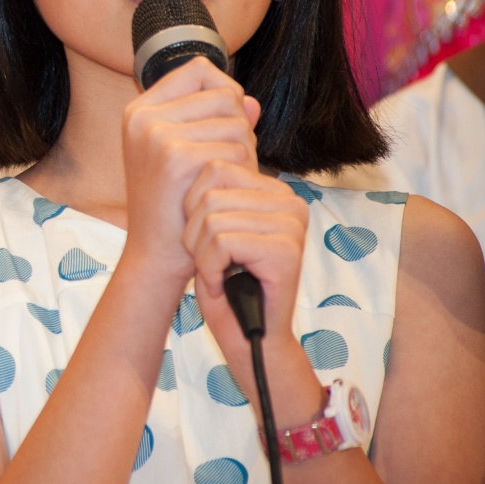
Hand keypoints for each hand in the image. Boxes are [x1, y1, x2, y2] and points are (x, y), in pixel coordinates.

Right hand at [118, 58, 260, 295]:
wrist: (155, 254)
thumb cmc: (173, 206)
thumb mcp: (184, 156)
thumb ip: (216, 122)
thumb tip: (251, 102)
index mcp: (140, 110)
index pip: (200, 70)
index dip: (225, 92)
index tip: (222, 124)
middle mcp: (144, 116)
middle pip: (225, 93)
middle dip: (239, 126)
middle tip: (224, 163)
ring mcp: (158, 135)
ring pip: (238, 122)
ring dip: (245, 152)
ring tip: (221, 179)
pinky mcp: (178, 158)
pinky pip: (238, 149)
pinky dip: (242, 172)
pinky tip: (221, 192)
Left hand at [183, 157, 317, 405]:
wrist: (246, 336)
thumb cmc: (223, 279)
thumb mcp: (210, 224)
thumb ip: (208, 186)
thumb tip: (200, 147)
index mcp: (274, 190)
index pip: (212, 167)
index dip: (192, 208)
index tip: (207, 238)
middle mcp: (290, 202)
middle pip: (208, 189)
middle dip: (194, 231)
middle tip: (212, 258)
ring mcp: (292, 225)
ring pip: (211, 216)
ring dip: (201, 252)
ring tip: (219, 271)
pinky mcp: (286, 251)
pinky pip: (221, 241)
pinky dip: (209, 268)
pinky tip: (224, 282)